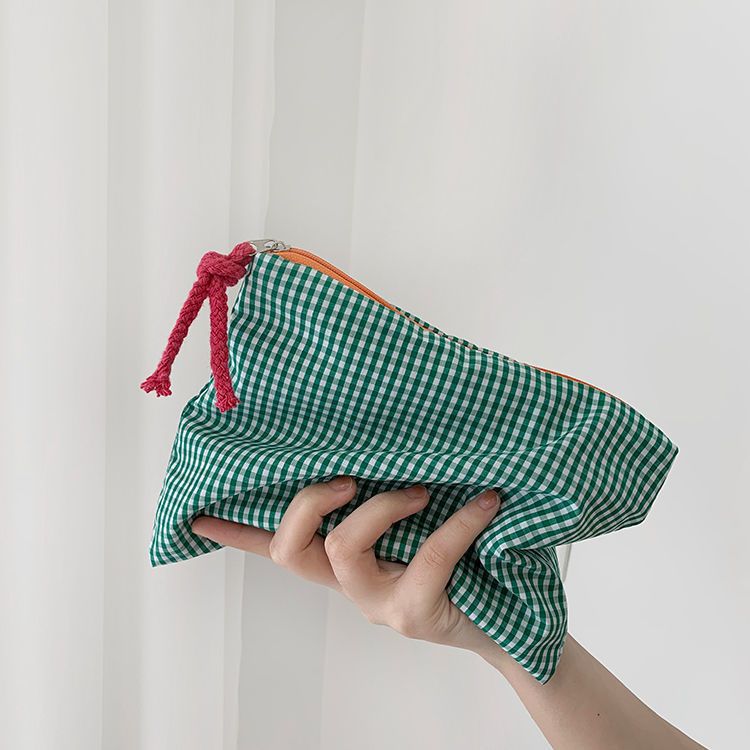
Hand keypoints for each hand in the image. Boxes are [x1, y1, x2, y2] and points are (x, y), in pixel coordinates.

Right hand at [192, 477, 501, 651]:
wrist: (507, 623)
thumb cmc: (459, 559)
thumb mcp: (416, 522)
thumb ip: (391, 489)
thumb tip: (392, 432)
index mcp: (340, 561)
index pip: (274, 547)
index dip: (235, 533)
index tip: (198, 512)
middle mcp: (348, 584)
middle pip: (288, 547)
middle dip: (309, 500)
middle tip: (350, 478)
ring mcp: (376, 603)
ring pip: (343, 546)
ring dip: (383, 505)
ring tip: (421, 491)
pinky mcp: (414, 614)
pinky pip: (429, 554)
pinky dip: (461, 520)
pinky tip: (487, 501)